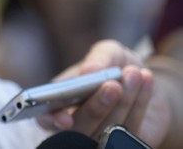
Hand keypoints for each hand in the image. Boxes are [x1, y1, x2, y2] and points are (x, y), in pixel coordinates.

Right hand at [37, 40, 171, 146]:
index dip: (52, 121)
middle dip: (97, 106)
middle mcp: (78, 123)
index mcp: (61, 102)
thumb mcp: (108, 51)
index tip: (65, 118)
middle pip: (81, 128)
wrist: (144, 78)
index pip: (46, 118)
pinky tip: (145, 81)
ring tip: (134, 73)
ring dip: (123, 100)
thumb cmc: (116, 64)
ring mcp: (103, 136)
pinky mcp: (126, 142)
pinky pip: (132, 131)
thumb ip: (98, 58)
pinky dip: (139, 103)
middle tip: (112, 85)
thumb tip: (89, 71)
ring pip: (109, 129)